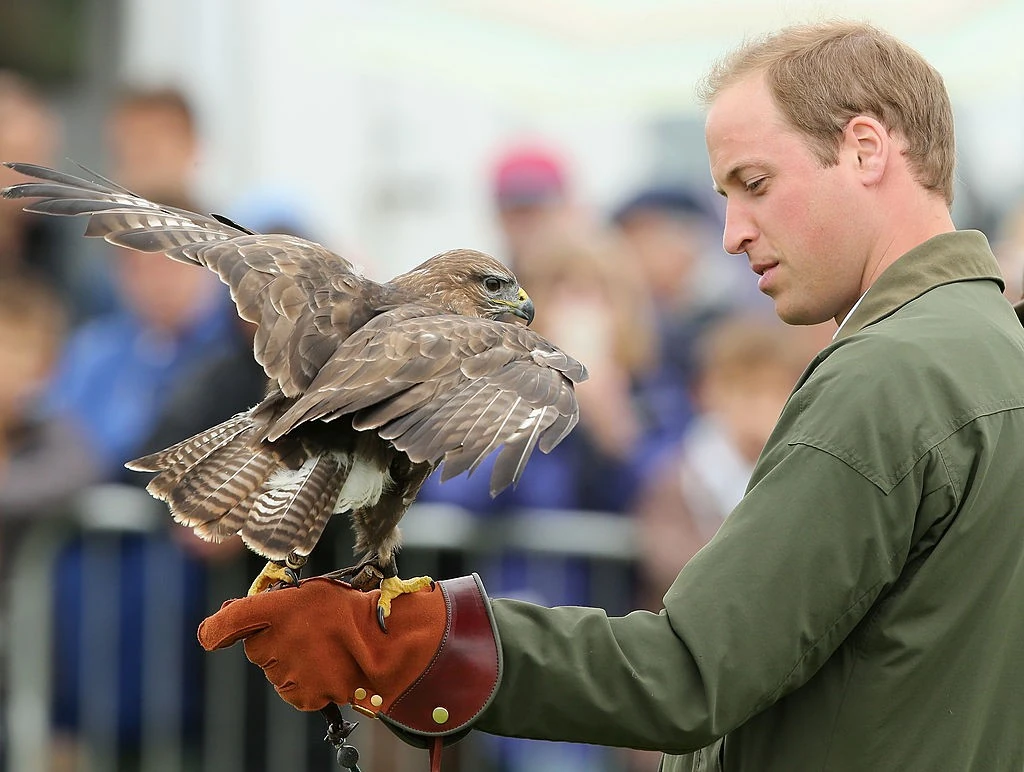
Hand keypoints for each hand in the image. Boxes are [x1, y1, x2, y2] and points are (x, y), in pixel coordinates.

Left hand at [198, 574, 500, 739]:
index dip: (217, 629)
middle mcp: (276, 640)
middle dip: (272, 639)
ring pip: (273, 670)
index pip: (230, 619)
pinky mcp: (301, 695)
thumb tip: (245, 616)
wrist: (384, 645)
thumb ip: (276, 601)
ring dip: (289, 661)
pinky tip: (325, 667)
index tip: (213, 635)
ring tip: (323, 648)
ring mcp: (287, 671)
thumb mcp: (312, 590)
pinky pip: (291, 690)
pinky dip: (303, 682)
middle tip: (305, 630)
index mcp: (278, 607)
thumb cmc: (350, 610)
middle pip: (255, 646)